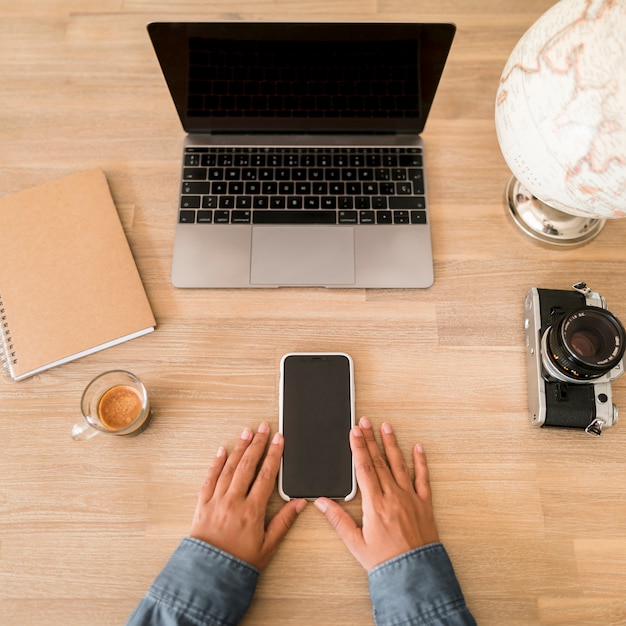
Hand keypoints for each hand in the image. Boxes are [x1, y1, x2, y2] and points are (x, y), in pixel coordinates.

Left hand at [190, 422, 306, 569]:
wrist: (209, 574)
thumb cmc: (239, 563)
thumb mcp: (268, 545)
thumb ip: (284, 521)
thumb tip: (299, 503)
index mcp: (252, 510)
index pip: (266, 474)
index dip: (274, 454)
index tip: (279, 440)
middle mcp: (234, 501)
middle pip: (248, 465)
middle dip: (258, 443)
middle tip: (264, 428)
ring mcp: (216, 500)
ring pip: (229, 467)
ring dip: (239, 447)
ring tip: (247, 433)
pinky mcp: (202, 504)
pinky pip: (210, 478)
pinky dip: (216, 463)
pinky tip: (222, 451)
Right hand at [315, 417, 438, 570]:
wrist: (414, 575)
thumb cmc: (384, 562)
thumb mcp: (355, 543)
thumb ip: (338, 520)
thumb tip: (321, 502)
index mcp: (375, 505)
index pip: (364, 468)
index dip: (358, 447)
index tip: (354, 432)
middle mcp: (393, 496)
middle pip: (379, 461)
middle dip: (371, 439)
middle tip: (366, 422)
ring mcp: (410, 498)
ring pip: (399, 464)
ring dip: (392, 444)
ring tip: (386, 427)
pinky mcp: (424, 504)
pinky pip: (423, 478)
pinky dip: (420, 462)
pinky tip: (417, 447)